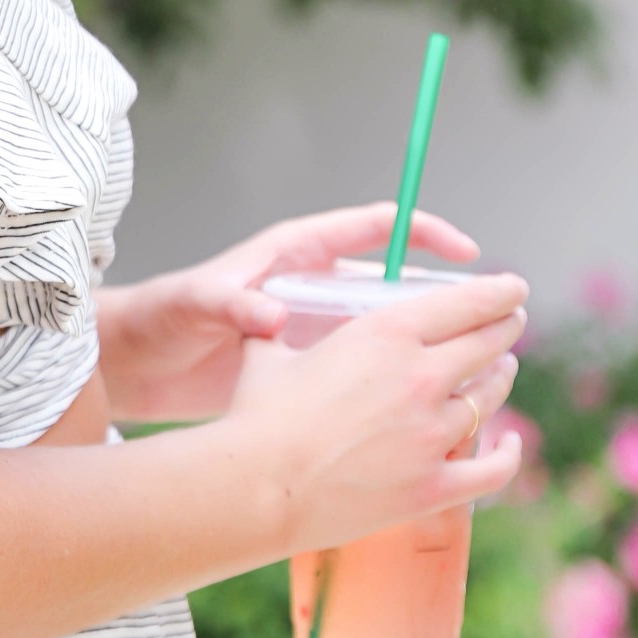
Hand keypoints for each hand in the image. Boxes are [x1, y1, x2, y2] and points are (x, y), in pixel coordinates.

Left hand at [95, 201, 484, 424]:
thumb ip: (232, 302)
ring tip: (478, 367)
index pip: (377, 228)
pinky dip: (395, 382)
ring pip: (390, 329)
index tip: (468, 252)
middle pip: (398, 282)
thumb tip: (270, 315)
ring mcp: (317, 327)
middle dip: (448, 295)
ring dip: (430, 344)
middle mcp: (316, 286)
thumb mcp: (197, 304)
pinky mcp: (310, 366)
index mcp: (298, 255)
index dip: (425, 235)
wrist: (140, 362)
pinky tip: (424, 409)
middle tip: (498, 316)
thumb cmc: (166, 318)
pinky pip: (367, 367)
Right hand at [224, 273, 527, 551]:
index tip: (512, 288)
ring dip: (502, 378)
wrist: (256, 486)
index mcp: (386, 333)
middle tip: (511, 322)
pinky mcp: (432, 486)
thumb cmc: (255, 417)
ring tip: (502, 370)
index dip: (499, 292)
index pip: (467, 302)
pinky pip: (493, 468)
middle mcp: (421, 377)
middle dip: (506, 327)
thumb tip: (265, 317)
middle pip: (489, 343)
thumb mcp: (267, 354)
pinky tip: (511, 443)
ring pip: (491, 396)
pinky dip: (509, 453)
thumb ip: (278, 329)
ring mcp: (431, 434)